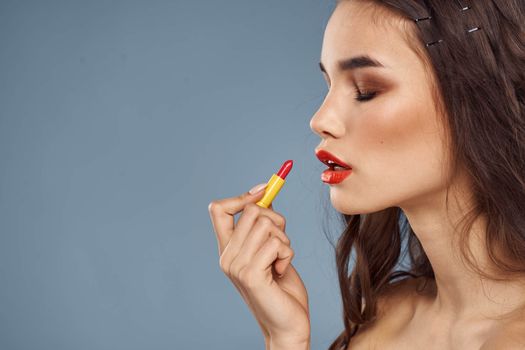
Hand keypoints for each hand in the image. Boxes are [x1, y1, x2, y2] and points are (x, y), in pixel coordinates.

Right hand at [208, 186, 310, 345]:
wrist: (288, 324)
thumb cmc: (282, 288)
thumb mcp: (272, 250)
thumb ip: (265, 225)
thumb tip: (265, 194)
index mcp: (228, 249)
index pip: (218, 209)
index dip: (242, 196)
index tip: (263, 192)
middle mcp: (227, 256)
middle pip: (251, 210)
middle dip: (277, 220)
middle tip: (282, 243)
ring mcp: (236, 266)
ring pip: (266, 224)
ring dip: (284, 240)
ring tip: (281, 260)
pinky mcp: (251, 275)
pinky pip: (276, 243)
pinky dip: (288, 254)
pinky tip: (281, 272)